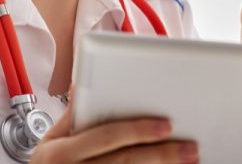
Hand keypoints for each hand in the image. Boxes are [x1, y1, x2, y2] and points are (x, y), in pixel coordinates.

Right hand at [30, 89, 197, 163]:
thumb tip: (79, 85)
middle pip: (126, 160)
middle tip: (190, 147)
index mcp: (61, 152)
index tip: (166, 124)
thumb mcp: (51, 141)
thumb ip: (71, 116)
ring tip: (188, 159)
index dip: (138, 130)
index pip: (107, 136)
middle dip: (161, 153)